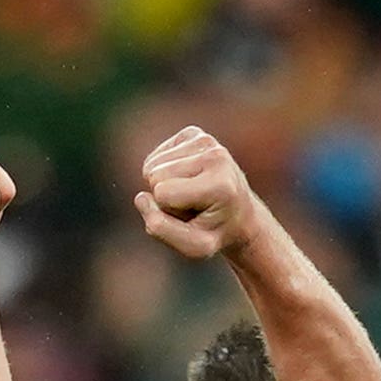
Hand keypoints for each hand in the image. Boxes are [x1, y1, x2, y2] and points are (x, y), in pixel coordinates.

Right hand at [134, 126, 263, 262]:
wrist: (239, 214)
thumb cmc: (215, 232)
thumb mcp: (194, 247)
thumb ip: (161, 229)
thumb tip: (141, 197)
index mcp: (220, 184)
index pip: (162, 193)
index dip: (169, 211)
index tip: (195, 215)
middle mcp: (215, 155)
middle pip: (155, 176)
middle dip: (166, 197)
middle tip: (193, 205)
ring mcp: (205, 140)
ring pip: (152, 165)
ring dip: (165, 184)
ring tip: (192, 194)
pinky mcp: (193, 133)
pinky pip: (155, 156)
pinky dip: (164, 171)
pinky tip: (187, 179)